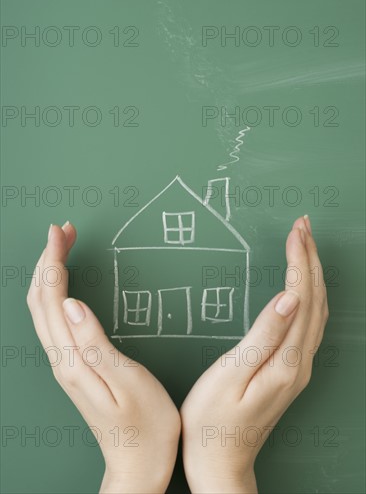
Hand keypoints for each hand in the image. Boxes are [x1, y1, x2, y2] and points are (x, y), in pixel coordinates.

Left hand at [26, 223, 180, 493]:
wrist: (138, 465)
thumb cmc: (144, 426)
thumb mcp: (126, 381)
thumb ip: (95, 341)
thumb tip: (71, 303)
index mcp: (73, 358)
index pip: (52, 298)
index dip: (54, 261)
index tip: (61, 232)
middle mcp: (62, 359)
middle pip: (41, 300)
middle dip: (48, 259)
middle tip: (62, 230)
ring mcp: (66, 363)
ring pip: (44, 309)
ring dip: (49, 274)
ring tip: (62, 247)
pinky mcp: (75, 366)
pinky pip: (54, 321)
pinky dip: (56, 294)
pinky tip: (66, 286)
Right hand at [180, 215, 328, 492]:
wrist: (220, 461)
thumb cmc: (214, 420)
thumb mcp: (232, 374)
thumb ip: (264, 335)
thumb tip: (289, 297)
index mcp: (286, 360)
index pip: (301, 295)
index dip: (299, 260)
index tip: (296, 231)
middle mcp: (300, 362)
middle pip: (314, 298)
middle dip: (310, 258)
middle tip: (303, 226)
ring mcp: (297, 368)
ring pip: (316, 310)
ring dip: (312, 273)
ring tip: (304, 246)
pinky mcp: (290, 371)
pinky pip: (308, 323)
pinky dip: (308, 295)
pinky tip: (300, 286)